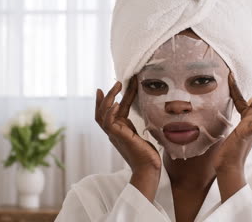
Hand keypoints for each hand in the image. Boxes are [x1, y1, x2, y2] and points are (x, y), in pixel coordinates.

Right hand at [95, 76, 160, 200]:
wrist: (149, 169)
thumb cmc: (149, 155)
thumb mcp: (144, 134)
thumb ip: (142, 124)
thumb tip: (149, 113)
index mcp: (120, 130)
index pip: (113, 111)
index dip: (113, 98)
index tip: (115, 86)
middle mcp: (114, 132)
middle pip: (102, 111)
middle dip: (107, 96)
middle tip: (117, 82)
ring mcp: (114, 135)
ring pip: (102, 114)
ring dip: (108, 99)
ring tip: (117, 86)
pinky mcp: (119, 137)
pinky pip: (108, 123)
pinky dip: (110, 112)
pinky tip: (116, 104)